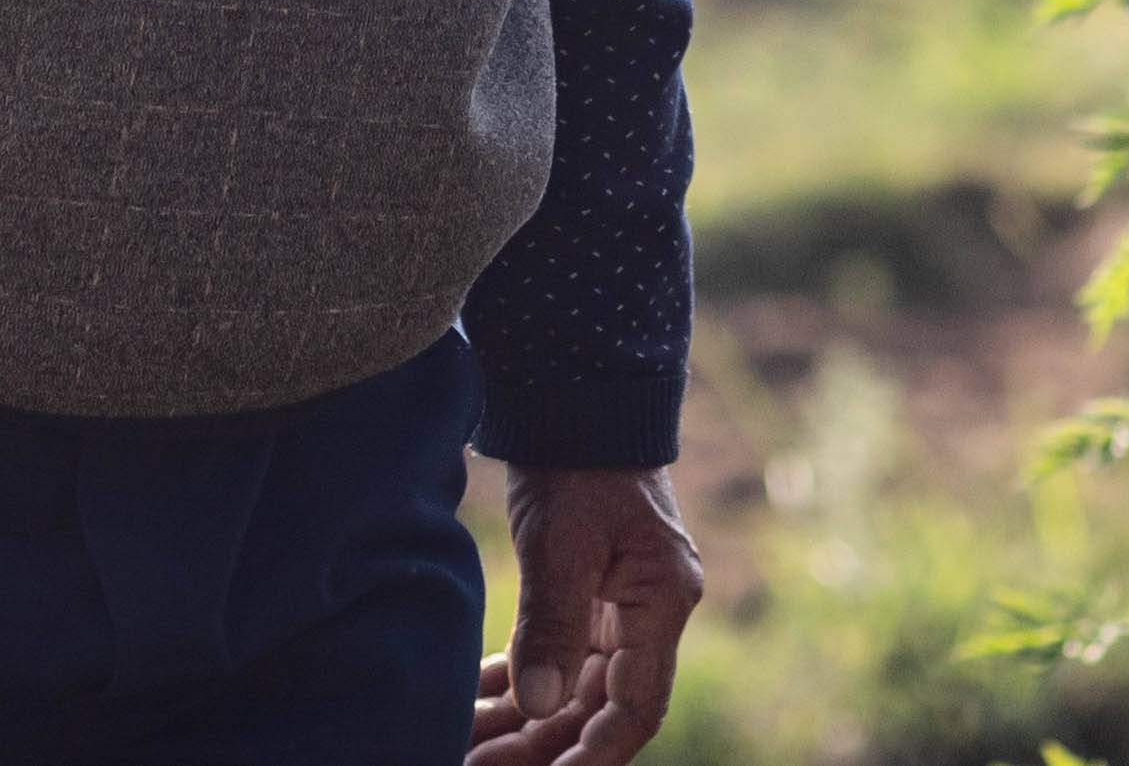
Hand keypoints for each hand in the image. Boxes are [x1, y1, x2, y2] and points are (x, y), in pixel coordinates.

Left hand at [468, 465, 699, 765]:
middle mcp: (646, 615)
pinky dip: (517, 682)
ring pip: (571, 689)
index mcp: (660, 604)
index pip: (634, 708)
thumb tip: (540, 706)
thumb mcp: (561, 541)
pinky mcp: (586, 595)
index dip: (593, 755)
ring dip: (524, 720)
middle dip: (543, 746)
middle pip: (597, 708)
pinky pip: (555, 657)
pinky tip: (475, 704)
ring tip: (468, 747)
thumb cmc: (577, 462)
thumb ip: (552, 623)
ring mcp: (617, 607)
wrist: (575, 398)